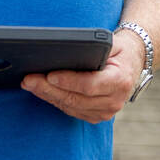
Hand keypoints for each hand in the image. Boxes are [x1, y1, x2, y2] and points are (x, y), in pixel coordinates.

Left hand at [21, 31, 144, 122]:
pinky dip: (56, 101)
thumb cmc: (118, 50)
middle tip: (29, 80)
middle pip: (76, 98)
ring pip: (71, 106)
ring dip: (48, 96)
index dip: (69, 81)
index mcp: (120, 80)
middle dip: (49, 89)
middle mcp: (115, 100)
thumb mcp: (111, 43)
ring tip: (30, 84)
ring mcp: (107, 111)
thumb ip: (93, 48)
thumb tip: (63, 52)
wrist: (131, 63)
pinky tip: (42, 91)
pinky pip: (73, 111)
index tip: (49, 75)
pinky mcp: (97, 116)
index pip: (90, 84)